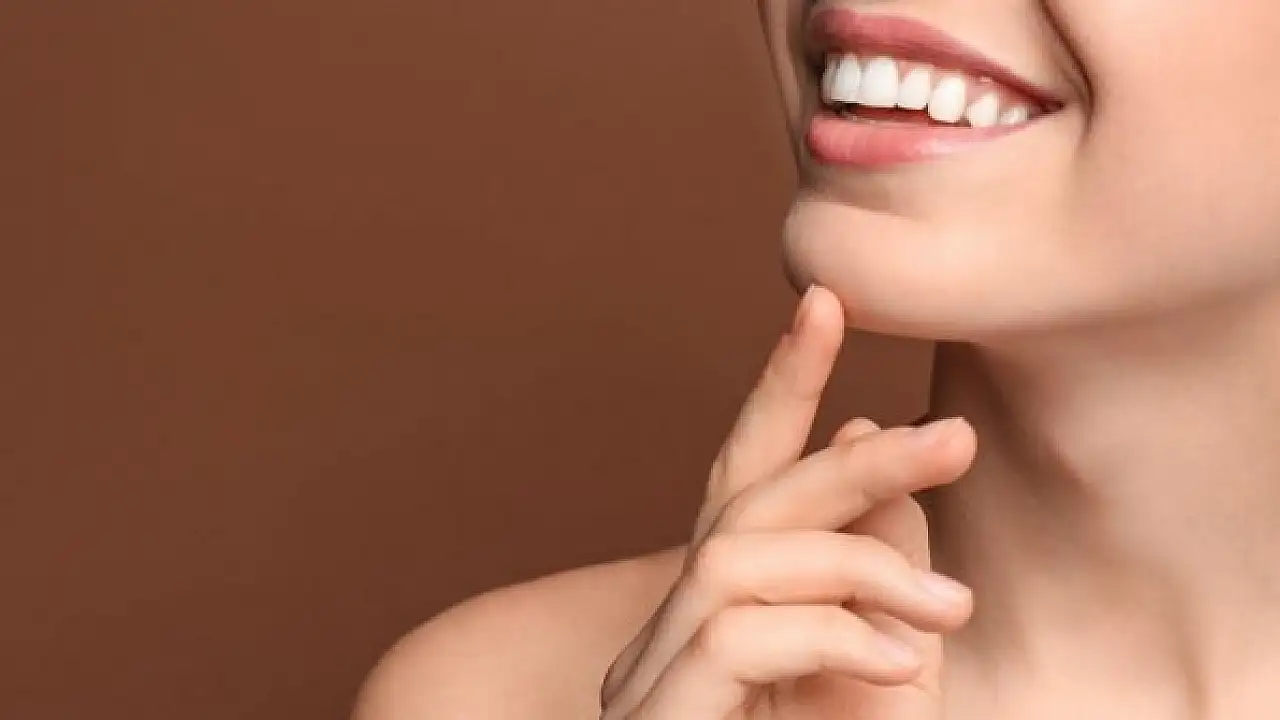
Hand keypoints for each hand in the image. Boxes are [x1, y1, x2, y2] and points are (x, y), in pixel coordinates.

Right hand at [598, 285, 976, 719]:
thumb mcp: (885, 665)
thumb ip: (878, 568)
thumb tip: (859, 432)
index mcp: (714, 616)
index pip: (741, 482)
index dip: (780, 388)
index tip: (825, 304)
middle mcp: (664, 635)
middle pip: (743, 506)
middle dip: (851, 465)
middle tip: (953, 441)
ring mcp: (646, 678)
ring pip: (733, 558)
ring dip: (854, 566)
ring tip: (949, 608)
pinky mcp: (652, 719)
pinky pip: (732, 633)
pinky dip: (832, 636)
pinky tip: (902, 666)